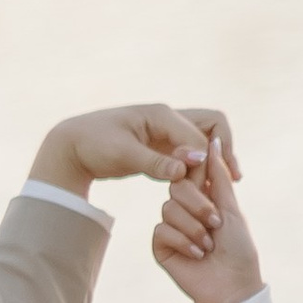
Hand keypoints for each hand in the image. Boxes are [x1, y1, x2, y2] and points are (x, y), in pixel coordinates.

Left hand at [31, 103, 239, 191]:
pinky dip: (201, 166)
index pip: (199, 136)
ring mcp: (167, 130)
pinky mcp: (163, 144)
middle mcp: (169, 118)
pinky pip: (192, 151)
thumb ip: (157, 162)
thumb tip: (189, 166)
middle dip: (224, 152)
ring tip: (224, 185)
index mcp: (161, 114)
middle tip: (231, 181)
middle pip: (213, 127)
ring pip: (205, 139)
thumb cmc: (94, 145)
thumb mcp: (124, 155)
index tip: (200, 188)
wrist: (72, 145)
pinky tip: (204, 186)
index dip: (205, 163)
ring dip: (215, 159)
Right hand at [151, 146, 266, 302]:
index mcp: (203, 197)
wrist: (232, 288)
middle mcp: (185, 209)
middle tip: (216, 223)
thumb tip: (215, 140)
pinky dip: (182, 241)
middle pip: (176, 186)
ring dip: (193, 227)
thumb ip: (218, 177)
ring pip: (168, 208)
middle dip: (198, 204)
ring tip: (209, 245)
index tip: (202, 171)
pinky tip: (197, 255)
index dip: (193, 168)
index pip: (190, 171)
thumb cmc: (239, 251)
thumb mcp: (232, 209)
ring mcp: (172, 227)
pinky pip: (161, 230)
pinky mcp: (161, 246)